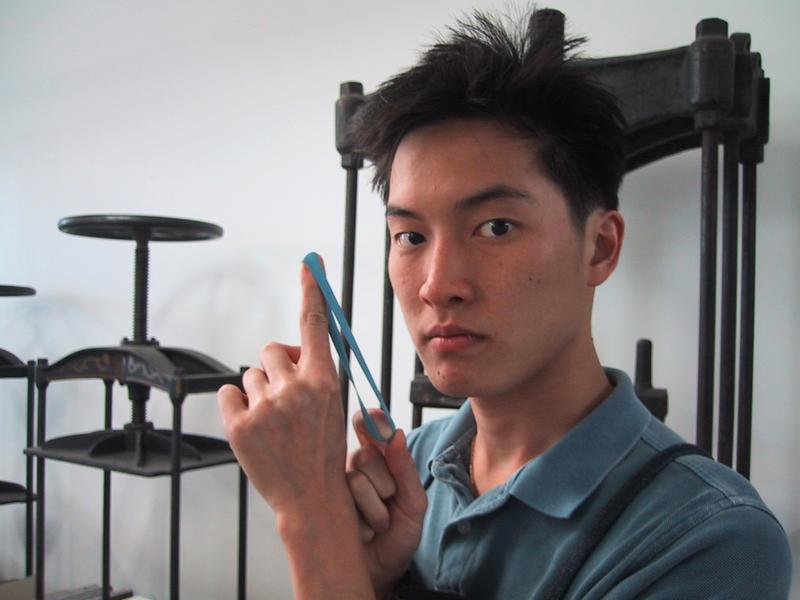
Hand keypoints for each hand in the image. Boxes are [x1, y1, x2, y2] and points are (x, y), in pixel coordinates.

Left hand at [217, 260, 346, 516]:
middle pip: (272, 350)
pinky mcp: (239, 425)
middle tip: (286, 396)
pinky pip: (229, 392)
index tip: (310, 265)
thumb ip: (314, 372)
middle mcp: (295, 389)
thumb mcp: (333, 405)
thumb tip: (291, 347)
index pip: (315, 325)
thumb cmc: (323, 450)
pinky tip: (254, 425)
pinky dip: (237, 404)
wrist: (310, 497)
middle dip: (276, 367)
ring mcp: (265, 407)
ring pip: (250, 374)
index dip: (312, 291)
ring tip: (274, 421)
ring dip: (259, 390)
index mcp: (324, 381)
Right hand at [347, 409, 427, 596]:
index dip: (373, 420)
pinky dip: (363, 521)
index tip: (380, 426)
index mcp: (378, 458)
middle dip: (385, 482)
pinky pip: (345, 502)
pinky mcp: (324, 506)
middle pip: (364, 455)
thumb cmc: (399, 534)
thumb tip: (397, 434)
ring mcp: (336, 487)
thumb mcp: (413, 502)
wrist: (383, 572)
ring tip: (378, 524)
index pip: (368, 425)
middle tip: (390, 501)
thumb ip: (406, 469)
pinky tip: (362, 532)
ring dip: (375, 508)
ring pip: (355, 480)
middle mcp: (354, 468)